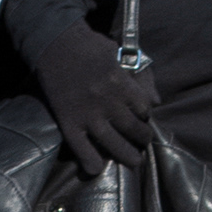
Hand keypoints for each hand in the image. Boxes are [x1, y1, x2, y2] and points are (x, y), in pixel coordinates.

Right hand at [32, 25, 156, 175]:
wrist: (54, 42)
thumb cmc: (88, 45)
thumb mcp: (119, 53)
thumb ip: (139, 76)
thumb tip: (156, 101)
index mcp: (121, 82)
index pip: (144, 108)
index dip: (145, 114)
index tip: (142, 116)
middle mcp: (107, 101)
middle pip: (133, 128)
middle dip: (143, 138)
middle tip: (143, 141)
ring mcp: (87, 114)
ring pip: (114, 143)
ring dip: (128, 155)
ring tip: (134, 160)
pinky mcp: (68, 121)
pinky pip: (81, 148)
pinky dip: (90, 161)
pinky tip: (96, 168)